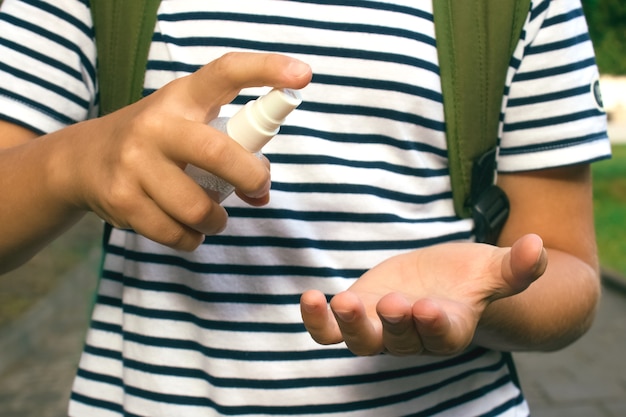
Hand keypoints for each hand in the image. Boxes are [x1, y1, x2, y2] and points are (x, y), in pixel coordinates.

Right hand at [50, 53, 311, 250]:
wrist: (83, 160)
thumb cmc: (155, 143)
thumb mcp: (187, 126)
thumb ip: (228, 149)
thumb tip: (261, 193)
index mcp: (183, 98)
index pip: (226, 72)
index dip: (266, 69)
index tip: (302, 74)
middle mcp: (157, 125)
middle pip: (219, 154)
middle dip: (250, 178)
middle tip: (256, 188)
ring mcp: (134, 163)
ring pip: (199, 208)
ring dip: (216, 220)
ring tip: (210, 214)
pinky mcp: (122, 199)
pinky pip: (176, 235)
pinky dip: (191, 239)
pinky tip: (185, 228)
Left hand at [300, 234, 546, 355]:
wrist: (441, 284)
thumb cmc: (470, 278)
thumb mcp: (493, 268)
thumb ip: (516, 266)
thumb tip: (538, 246)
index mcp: (450, 327)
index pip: (443, 336)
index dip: (435, 326)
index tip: (428, 309)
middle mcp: (414, 336)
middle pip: (401, 341)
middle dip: (394, 324)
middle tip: (390, 304)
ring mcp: (381, 328)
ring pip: (363, 341)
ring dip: (349, 325)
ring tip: (341, 302)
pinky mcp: (357, 315)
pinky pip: (331, 330)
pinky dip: (318, 321)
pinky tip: (308, 298)